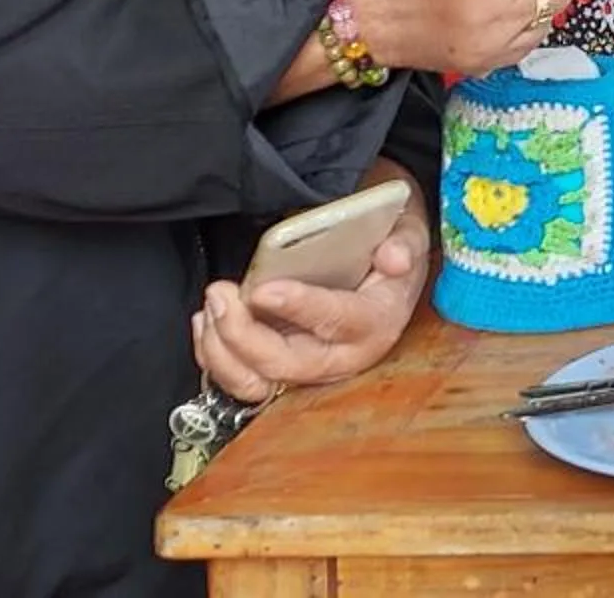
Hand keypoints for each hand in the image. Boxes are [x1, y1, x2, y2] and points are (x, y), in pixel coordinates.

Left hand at [193, 179, 432, 398]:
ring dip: (223, 351)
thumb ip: (405, 241)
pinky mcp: (281, 369)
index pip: (338, 321)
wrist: (382, 268)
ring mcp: (309, 367)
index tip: (264, 290)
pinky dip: (215, 356)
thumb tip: (394, 258)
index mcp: (377, 322)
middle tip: (220, 293)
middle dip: (244, 335)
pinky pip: (242, 379)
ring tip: (211, 306)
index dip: (301, 308)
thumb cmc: (387, 246)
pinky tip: (206, 322)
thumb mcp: (407, 231)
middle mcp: (344, 356)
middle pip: (288, 364)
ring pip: (258, 382)